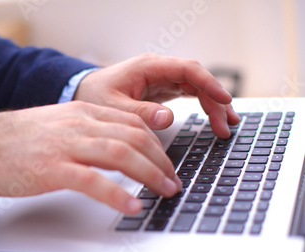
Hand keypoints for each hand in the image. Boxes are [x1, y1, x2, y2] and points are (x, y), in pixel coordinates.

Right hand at [0, 102, 181, 213]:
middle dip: (161, 161)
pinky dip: (118, 195)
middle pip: (134, 138)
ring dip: (150, 175)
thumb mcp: (59, 125)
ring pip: (121, 155)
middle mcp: (80, 124)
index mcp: (83, 112)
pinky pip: (94, 181)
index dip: (157, 145)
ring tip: (165, 192)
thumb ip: (88, 132)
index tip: (166, 162)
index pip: (133, 124)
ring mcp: (67, 145)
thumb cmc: (18, 139)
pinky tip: (132, 205)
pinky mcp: (53, 168)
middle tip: (173, 181)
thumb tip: (116, 150)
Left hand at [74, 53, 239, 137]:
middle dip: (215, 101)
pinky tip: (213, 119)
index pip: (187, 70)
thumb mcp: (112, 107)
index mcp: (148, 67)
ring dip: (212, 105)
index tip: (224, 99)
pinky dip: (202, 107)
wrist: (83, 93)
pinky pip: (189, 95)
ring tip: (225, 127)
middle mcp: (159, 70)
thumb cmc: (94, 95)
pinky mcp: (162, 90)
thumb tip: (167, 118)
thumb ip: (138, 112)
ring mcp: (162, 79)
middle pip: (197, 80)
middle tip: (225, 126)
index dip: (209, 83)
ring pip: (196, 88)